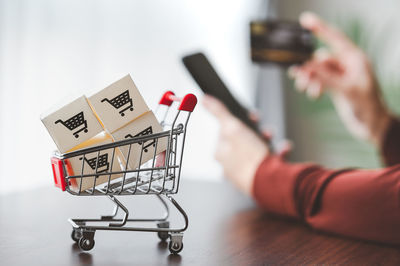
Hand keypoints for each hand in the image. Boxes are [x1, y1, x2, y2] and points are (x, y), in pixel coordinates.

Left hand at [203, 95, 291, 194]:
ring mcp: (246, 172)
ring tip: (273, 139)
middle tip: (264, 130)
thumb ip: (219, 112)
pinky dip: (278, 154)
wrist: (269, 183)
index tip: (251, 117)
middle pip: (243, 140)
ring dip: (268, 141)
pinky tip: (283, 150)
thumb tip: (204, 100)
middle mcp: (231, 164)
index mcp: (221, 153)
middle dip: (257, 131)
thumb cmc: (249, 158)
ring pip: (257, 150)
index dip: (240, 121)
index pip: (227, 131)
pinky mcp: (261, 178)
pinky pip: (270, 162)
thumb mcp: (233, 127)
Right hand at [289, 12, 391, 146]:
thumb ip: (325, 77)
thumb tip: (306, 66)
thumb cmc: (367, 107)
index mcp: (355, 59)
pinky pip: (318, 80)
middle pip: (321, 57)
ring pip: (317, 70)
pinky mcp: (334, 86)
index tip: (305, 20)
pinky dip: (312, 86)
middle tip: (297, 74)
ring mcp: (340, 75)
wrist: (371, 126)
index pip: (335, 39)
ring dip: (308, 78)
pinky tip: (313, 94)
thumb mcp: (346, 90)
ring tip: (304, 88)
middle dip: (308, 66)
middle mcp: (347, 65)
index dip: (320, 28)